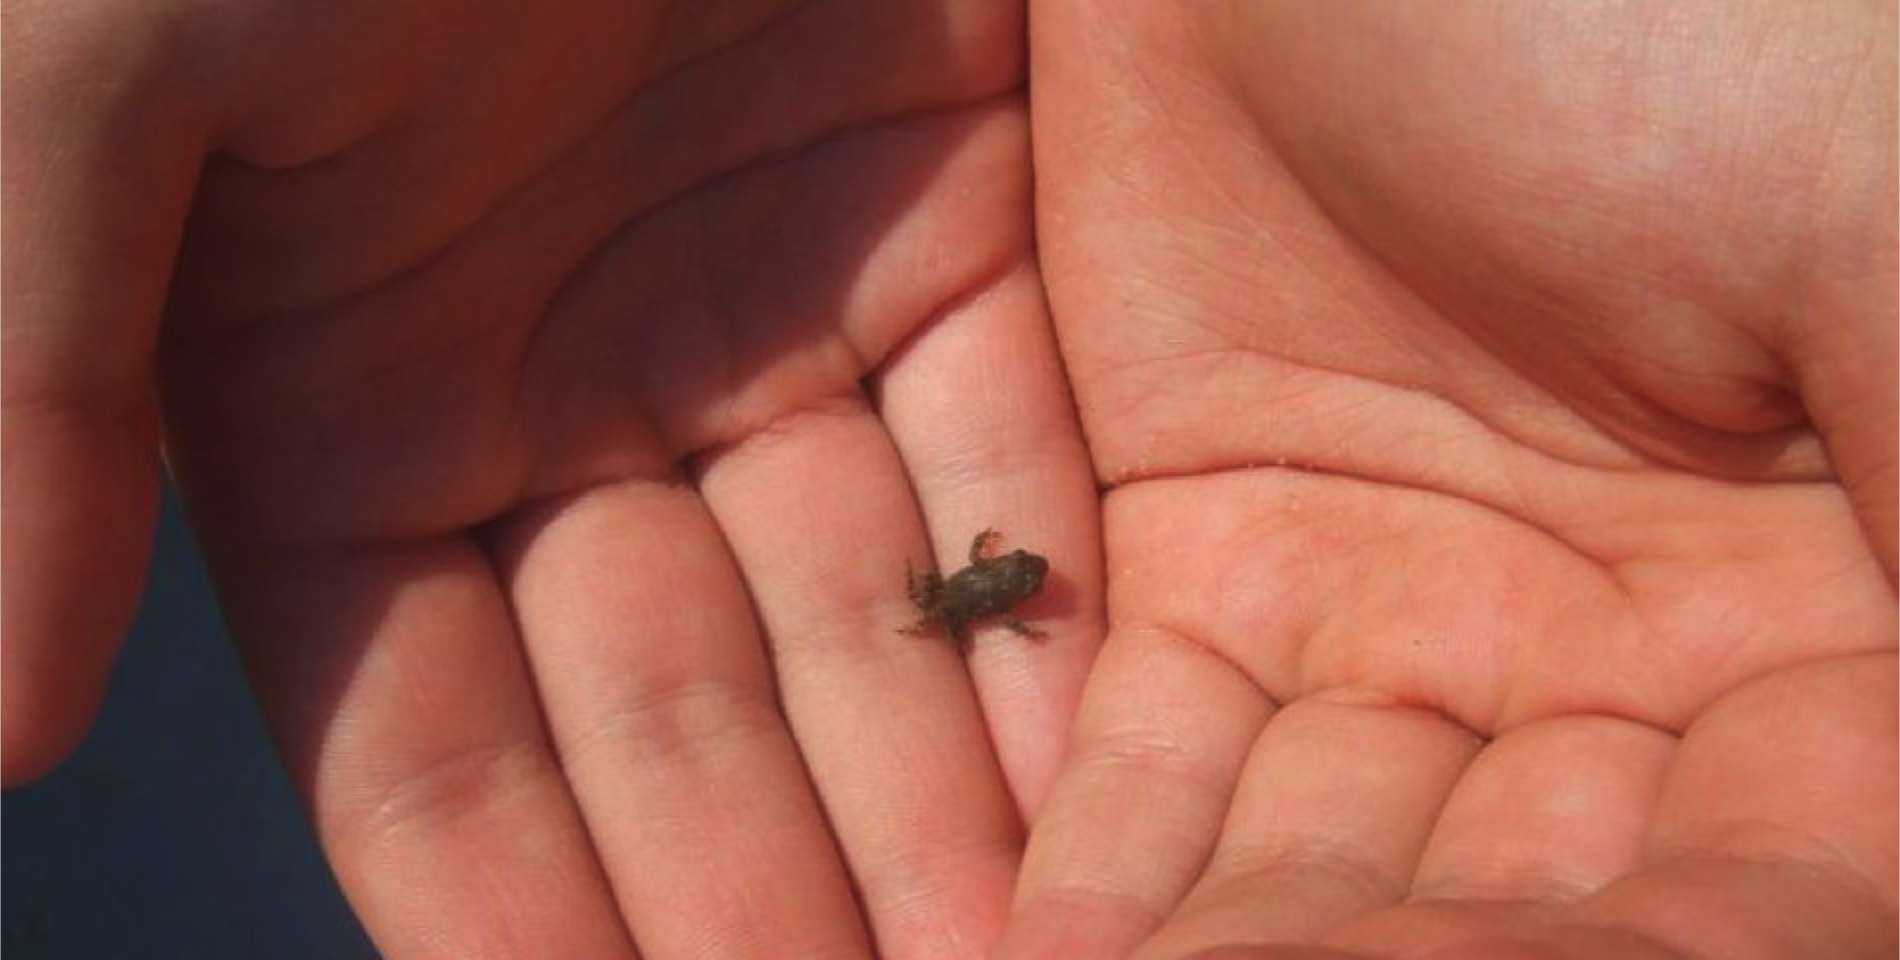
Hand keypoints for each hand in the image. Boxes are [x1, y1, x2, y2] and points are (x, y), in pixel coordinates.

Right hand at [3, 2, 1101, 955]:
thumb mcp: (87, 83)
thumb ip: (23, 395)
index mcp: (329, 403)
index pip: (432, 753)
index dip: (521, 926)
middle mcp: (549, 387)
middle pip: (673, 722)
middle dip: (766, 905)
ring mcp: (751, 306)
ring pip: (854, 621)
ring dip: (930, 800)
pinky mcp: (931, 208)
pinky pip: (1001, 453)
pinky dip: (1044, 605)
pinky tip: (1095, 767)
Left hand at [1005, 3, 1894, 956]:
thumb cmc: (1691, 1)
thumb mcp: (1878, 226)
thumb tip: (1884, 806)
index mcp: (1839, 603)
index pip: (1775, 882)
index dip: (1665, 954)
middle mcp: (1625, 647)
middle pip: (1525, 913)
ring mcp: (1406, 609)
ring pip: (1324, 870)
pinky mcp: (1209, 549)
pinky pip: (1159, 759)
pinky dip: (1105, 881)